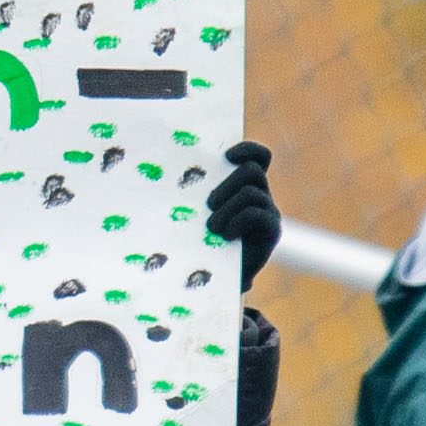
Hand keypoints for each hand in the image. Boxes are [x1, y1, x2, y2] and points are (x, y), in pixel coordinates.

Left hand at [203, 141, 278, 291]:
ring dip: (227, 208)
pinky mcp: (272, 231)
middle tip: (209, 204)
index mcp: (244, 184)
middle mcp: (260, 194)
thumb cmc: (200, 239)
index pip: (259, 156)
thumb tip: (153, 174)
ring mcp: (268, 211)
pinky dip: (238, 221)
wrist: (216, 275)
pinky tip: (226, 234)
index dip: (247, 150)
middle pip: (251, 170)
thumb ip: (190, 193)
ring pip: (251, 192)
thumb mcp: (195, 212)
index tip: (227, 157)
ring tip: (211, 227)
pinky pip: (258, 214)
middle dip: (227, 184)